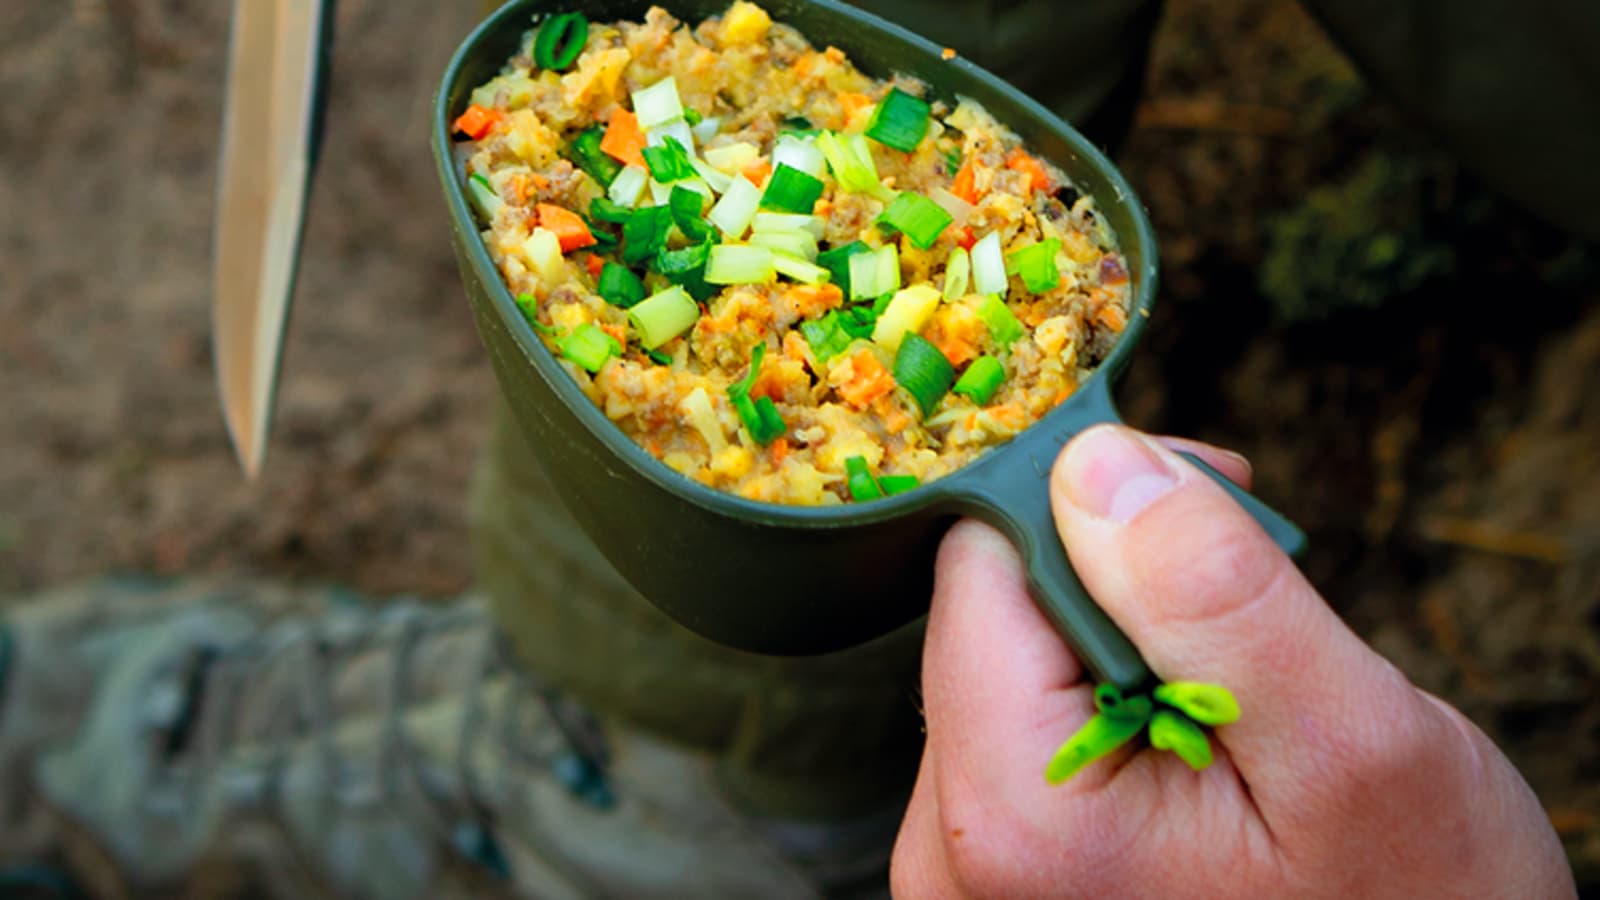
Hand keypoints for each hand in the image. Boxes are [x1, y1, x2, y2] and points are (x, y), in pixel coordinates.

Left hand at [891, 425, 1573, 897]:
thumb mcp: (1351, 744)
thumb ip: (1214, 595)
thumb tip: (1093, 465)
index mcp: (1016, 817)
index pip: (980, 571)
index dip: (1093, 507)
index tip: (1206, 502)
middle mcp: (955, 852)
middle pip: (987, 617)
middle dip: (1114, 576)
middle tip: (1248, 594)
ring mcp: (970, 866)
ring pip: (1008, 665)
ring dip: (1120, 638)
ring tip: (1235, 686)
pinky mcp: (1001, 866)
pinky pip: (1026, 727)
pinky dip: (1110, 699)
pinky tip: (1194, 728)